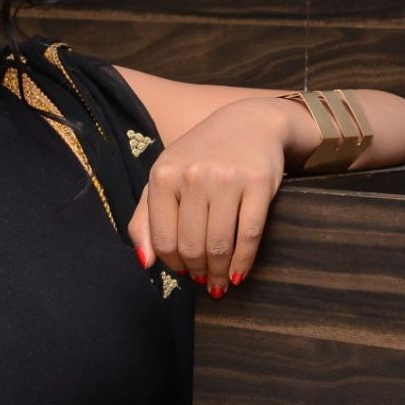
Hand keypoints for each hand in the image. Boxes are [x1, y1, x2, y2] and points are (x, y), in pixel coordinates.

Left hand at [129, 98, 285, 296]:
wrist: (250, 123)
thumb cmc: (201, 157)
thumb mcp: (165, 178)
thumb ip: (145, 219)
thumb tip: (145, 263)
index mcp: (163, 175)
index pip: (162, 239)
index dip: (172, 263)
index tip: (182, 271)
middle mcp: (192, 175)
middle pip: (191, 246)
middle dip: (197, 271)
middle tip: (203, 280)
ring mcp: (226, 178)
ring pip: (219, 244)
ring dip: (219, 273)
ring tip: (219, 282)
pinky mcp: (259, 182)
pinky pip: (249, 235)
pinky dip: (243, 262)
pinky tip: (238, 274)